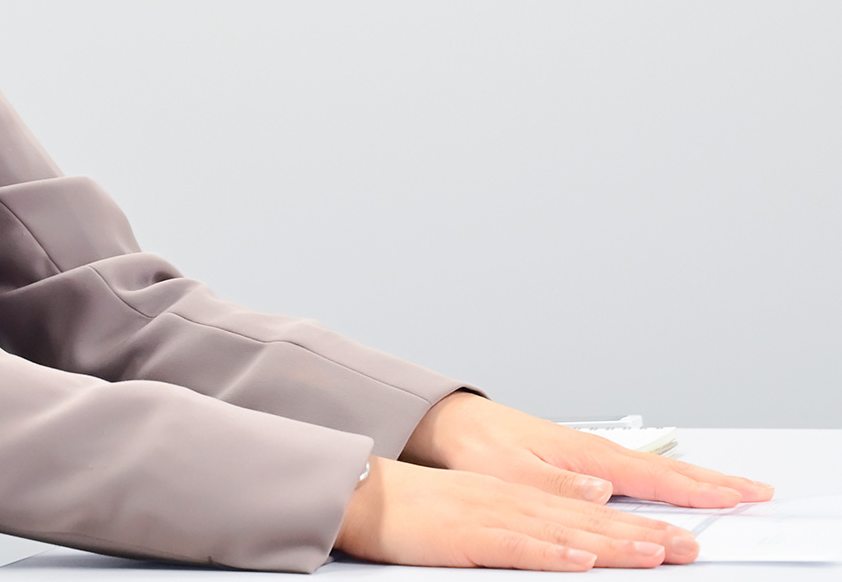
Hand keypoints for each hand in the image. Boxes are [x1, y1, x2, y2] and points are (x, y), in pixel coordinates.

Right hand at [337, 456, 698, 569]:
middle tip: (689, 546)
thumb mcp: (474, 516)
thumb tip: (567, 545)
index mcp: (515, 498)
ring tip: (656, 552)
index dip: (634, 524)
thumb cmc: (413, 512)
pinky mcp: (469, 534)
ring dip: (613, 541)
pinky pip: (517, 545)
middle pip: (588, 519)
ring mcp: (492, 515)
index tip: (675, 537)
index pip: (586, 513)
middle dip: (642, 533)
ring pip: (565, 530)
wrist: (362, 494)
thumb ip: (519, 530)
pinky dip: (552, 551)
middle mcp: (512, 501)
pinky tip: (581, 558)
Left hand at [402, 393, 772, 507]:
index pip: (653, 478)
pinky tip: (671, 490)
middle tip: (757, 491)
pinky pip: (633, 474)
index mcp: (584, 457)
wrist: (451, 424)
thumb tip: (603, 492)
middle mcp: (593, 454)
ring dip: (694, 482)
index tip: (737, 496)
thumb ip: (559, 485)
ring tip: (731, 489)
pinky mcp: (576, 462)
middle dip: (713, 482)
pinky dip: (662, 481)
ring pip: (653, 471)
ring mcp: (587, 456)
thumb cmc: (477, 446)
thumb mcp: (512, 471)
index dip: (697, 490)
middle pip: (665, 472)